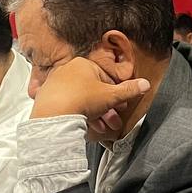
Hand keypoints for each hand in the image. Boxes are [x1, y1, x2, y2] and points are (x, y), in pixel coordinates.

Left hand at [30, 57, 149, 129]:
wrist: (54, 115)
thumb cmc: (83, 99)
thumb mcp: (112, 96)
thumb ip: (129, 90)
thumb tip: (146, 83)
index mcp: (83, 64)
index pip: (105, 78)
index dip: (115, 94)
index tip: (121, 106)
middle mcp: (67, 70)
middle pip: (92, 91)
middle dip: (106, 109)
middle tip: (114, 121)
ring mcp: (55, 84)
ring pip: (80, 100)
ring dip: (94, 115)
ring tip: (101, 128)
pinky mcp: (46, 98)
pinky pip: (66, 106)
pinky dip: (76, 115)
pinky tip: (83, 126)